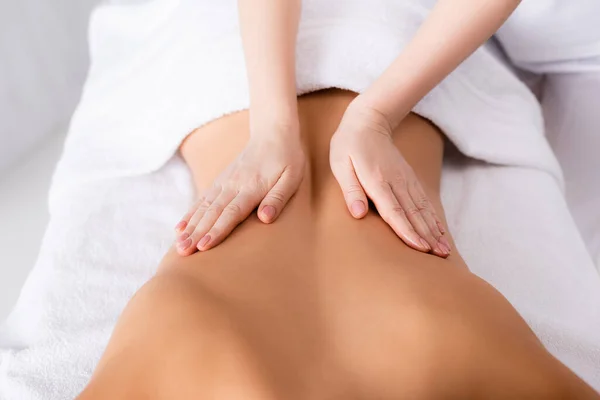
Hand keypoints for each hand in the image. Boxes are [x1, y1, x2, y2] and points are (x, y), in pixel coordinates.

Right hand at [174, 121, 304, 254]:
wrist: (273, 132)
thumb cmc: (287, 158)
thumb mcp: (292, 177)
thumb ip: (278, 198)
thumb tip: (265, 218)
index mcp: (252, 187)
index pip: (231, 212)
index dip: (217, 230)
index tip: (204, 246)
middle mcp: (233, 185)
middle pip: (212, 213)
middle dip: (196, 234)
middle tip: (183, 252)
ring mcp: (224, 182)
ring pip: (203, 207)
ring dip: (190, 227)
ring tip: (179, 245)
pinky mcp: (220, 181)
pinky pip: (202, 199)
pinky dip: (190, 214)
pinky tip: (180, 227)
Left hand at [329, 98, 450, 256]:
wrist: (368, 121)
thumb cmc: (349, 145)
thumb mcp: (341, 165)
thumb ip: (351, 190)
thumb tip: (358, 214)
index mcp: (377, 181)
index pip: (394, 211)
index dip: (407, 231)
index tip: (419, 248)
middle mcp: (396, 182)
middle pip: (413, 214)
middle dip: (427, 237)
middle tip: (440, 257)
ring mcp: (406, 180)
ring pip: (422, 209)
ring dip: (434, 231)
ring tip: (444, 250)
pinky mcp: (410, 178)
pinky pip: (424, 201)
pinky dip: (433, 217)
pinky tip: (440, 231)